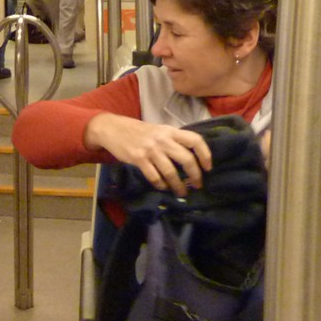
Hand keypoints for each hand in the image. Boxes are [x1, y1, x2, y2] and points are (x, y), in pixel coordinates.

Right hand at [84, 112, 211, 196]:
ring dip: (178, 186)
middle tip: (197, 185)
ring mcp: (150, 149)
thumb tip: (190, 158)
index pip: (195, 140)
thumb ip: (172, 140)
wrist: (112, 128)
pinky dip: (161, 185)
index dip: (205, 154)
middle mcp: (162, 139)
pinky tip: (163, 187)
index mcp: (170, 130)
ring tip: (181, 192)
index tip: (208, 167)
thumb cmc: (138, 131)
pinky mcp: (138, 159)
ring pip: (171, 172)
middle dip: (195, 175)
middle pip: (187, 159)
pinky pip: (154, 177)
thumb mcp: (158, 130)